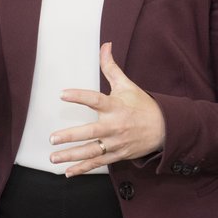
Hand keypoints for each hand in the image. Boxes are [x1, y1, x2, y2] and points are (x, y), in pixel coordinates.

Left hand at [50, 43, 164, 174]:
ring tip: (53, 157)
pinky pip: (98, 163)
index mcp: (116, 106)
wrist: (165, 129)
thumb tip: (105, 45)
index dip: (79, 96)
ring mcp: (116, 143)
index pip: (95, 100)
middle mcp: (115, 126)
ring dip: (71, 156)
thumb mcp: (127, 85)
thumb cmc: (142, 105)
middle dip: (71, 136)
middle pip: (91, 132)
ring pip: (92, 151)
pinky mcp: (118, 155)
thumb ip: (111, 67)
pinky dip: (83, 168)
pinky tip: (67, 172)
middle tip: (52, 138)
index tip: (62, 94)